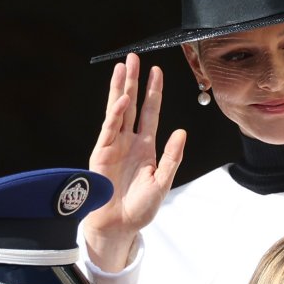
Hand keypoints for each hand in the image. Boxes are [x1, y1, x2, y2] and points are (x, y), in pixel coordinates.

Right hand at [84, 53, 186, 271]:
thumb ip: (172, 157)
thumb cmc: (139, 207)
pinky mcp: (102, 152)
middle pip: (132, 104)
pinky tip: (121, 99)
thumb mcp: (163, 182)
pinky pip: (110, 128)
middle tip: (134, 58)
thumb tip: (181, 132)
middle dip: (134, 81)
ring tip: (122, 67)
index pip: (150, 112)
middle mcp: (129, 141)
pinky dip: (115, 113)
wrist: (119, 225)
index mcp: (145, 146)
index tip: (156, 72)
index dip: (153, 92)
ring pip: (118, 110)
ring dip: (120, 89)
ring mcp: (114, 145)